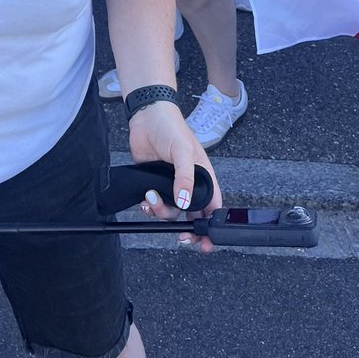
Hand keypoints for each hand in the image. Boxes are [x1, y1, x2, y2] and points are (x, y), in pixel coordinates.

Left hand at [128, 101, 220, 253]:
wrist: (145, 116)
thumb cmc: (171, 127)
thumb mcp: (183, 151)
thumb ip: (185, 177)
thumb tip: (184, 202)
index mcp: (203, 176)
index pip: (213, 206)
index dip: (212, 225)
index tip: (208, 241)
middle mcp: (189, 184)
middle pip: (193, 216)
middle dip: (189, 230)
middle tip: (183, 238)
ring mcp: (171, 185)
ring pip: (172, 213)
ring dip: (161, 212)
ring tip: (152, 199)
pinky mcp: (154, 183)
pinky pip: (155, 205)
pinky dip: (150, 207)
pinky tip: (145, 200)